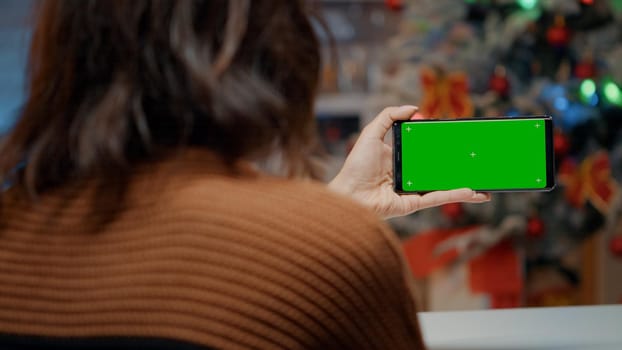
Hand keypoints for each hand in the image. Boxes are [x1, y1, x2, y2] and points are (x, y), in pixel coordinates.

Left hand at [328, 105, 489, 218]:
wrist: (348, 194)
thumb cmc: (356, 166)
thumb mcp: (371, 134)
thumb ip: (389, 116)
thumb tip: (413, 107)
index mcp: (399, 158)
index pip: (424, 149)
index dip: (438, 143)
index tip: (455, 136)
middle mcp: (408, 174)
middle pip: (437, 167)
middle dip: (458, 164)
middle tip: (477, 156)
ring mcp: (412, 190)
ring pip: (444, 185)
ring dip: (465, 184)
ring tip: (484, 179)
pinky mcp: (414, 204)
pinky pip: (438, 197)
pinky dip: (456, 194)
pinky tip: (473, 191)